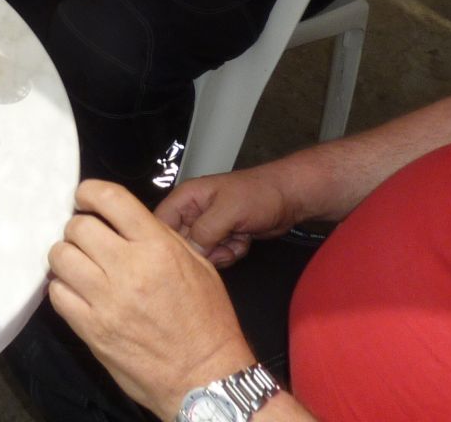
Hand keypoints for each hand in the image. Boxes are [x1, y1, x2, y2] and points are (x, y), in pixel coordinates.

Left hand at [48, 179, 257, 419]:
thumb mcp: (198, 265)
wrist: (206, 378)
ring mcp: (107, 301)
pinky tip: (77, 291)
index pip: (109, 199)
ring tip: (80, 265)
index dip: (89, 192)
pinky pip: (57, 294)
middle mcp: (129, 270)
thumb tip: (123, 220)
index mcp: (157, 248)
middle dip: (79, 228)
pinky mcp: (92, 330)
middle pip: (77, 227)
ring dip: (67, 257)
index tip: (84, 197)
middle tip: (87, 239)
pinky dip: (63, 288)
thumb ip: (159, 236)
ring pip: (60, 257)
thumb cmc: (207, 324)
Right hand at [154, 167, 296, 267]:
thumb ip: (205, 231)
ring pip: (201, 252)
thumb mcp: (229, 211)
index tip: (179, 257)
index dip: (166, 240)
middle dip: (201, 250)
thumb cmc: (259, 194)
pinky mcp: (223, 237)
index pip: (160, 221)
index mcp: (187, 198)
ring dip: (220, 253)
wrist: (289, 198)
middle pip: (181, 241)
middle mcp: (193, 212)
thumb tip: (189, 251)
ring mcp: (209, 226)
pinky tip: (243, 241)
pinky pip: (217, 255)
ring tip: (235, 240)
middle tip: (220, 247)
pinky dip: (231, 253)